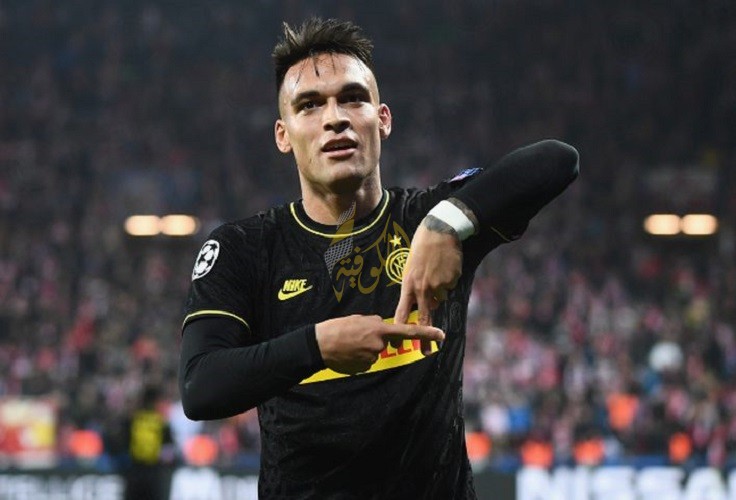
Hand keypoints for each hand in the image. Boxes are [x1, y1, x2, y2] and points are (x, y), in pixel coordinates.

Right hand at [315, 314, 444, 374]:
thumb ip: (374, 322)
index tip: (442, 335)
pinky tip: (347, 353)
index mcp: (379, 329)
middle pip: (385, 342)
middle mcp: (379, 345)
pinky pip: (366, 361)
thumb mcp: (358, 318)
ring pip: (375, 352)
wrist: (319, 345)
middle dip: (376, 339)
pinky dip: (359, 357)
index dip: (426, 333)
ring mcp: (371, 358)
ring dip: (365, 349)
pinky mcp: (363, 368)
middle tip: (356, 336)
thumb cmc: (337, 328)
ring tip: (349, 344)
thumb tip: (382, 326)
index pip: (408, 332)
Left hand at [393, 220, 461, 352]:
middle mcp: (423, 288)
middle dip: (425, 337)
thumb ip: (416, 287)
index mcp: (409, 284)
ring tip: (436, 271)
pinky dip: (449, 280)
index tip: (400, 342)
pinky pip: (450, 287)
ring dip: (439, 291)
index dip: (401, 328)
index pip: (403, 311)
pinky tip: (445, 266)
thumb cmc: (422, 247)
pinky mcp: (451, 281)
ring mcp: (438, 285)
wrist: (439, 230)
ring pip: (440, 298)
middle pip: (424, 318)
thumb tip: (428, 305)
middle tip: (427, 352)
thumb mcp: (411, 267)